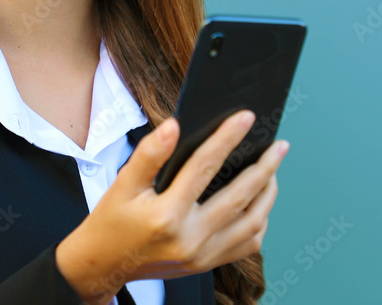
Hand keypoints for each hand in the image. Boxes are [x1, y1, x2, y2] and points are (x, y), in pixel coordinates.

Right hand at [55, 109, 288, 303]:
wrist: (103, 264)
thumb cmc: (112, 220)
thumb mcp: (123, 184)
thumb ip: (149, 154)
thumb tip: (174, 126)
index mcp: (166, 215)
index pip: (204, 167)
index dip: (227, 138)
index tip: (246, 117)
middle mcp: (189, 238)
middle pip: (240, 196)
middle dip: (265, 167)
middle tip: (279, 145)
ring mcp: (202, 256)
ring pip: (252, 223)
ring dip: (267, 194)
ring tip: (272, 170)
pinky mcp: (207, 264)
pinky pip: (247, 244)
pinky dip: (259, 221)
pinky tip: (259, 202)